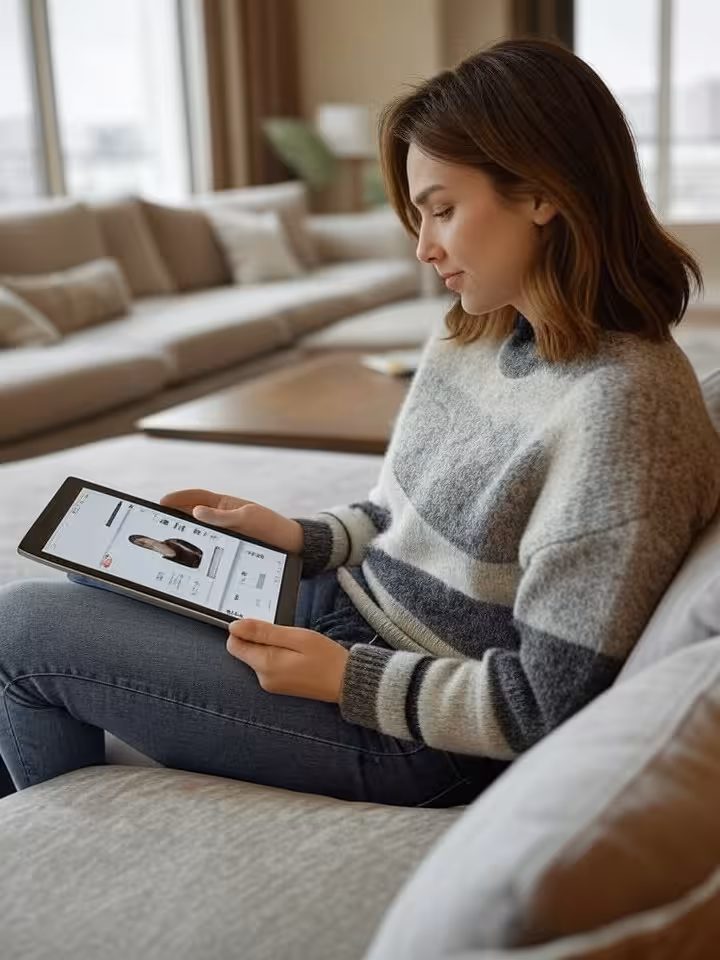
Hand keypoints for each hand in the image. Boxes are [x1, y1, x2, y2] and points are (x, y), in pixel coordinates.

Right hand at [159, 489, 302, 553]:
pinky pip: (205, 547)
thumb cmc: (271, 526)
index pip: (197, 497)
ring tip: (163, 538)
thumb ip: (223, 516)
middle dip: (173, 516)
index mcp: (225, 504)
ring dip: (181, 533)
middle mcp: (220, 518)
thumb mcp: (248, 518)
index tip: (162, 501)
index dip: (178, 498)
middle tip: (155, 521)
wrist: (290, 546)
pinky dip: (194, 549)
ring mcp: (222, 533)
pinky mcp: (225, 549)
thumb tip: (197, 511)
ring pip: (196, 532)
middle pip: (191, 515)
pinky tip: (184, 556)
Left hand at [226, 619, 349, 702]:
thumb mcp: (296, 637)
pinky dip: (279, 655)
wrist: (347, 682)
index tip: (265, 625)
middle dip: (261, 638)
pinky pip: (269, 665)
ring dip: (272, 646)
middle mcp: (263, 678)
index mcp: (265, 665)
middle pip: (246, 650)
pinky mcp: (279, 686)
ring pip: (258, 656)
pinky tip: (297, 655)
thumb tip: (235, 627)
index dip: (245, 630)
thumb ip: (263, 632)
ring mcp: (271, 684)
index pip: (234, 645)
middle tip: (287, 635)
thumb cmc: (326, 659)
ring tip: (296, 646)